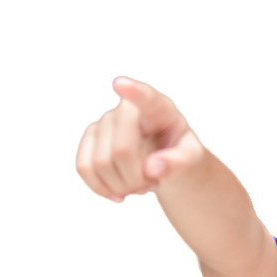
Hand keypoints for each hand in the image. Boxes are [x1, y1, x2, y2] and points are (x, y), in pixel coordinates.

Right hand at [75, 77, 204, 202]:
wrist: (165, 157)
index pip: (146, 98)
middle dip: (136, 178)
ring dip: (122, 186)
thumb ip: (179, 162)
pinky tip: (119, 192)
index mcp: (160, 108)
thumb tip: (151, 168)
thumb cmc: (180, 151)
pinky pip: (83, 167)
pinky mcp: (90, 137)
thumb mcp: (192, 158)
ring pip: (100, 164)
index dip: (133, 92)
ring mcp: (105, 121)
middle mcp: (127, 109)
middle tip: (152, 184)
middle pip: (121, 151)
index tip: (120, 83)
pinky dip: (101, 188)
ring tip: (140, 185)